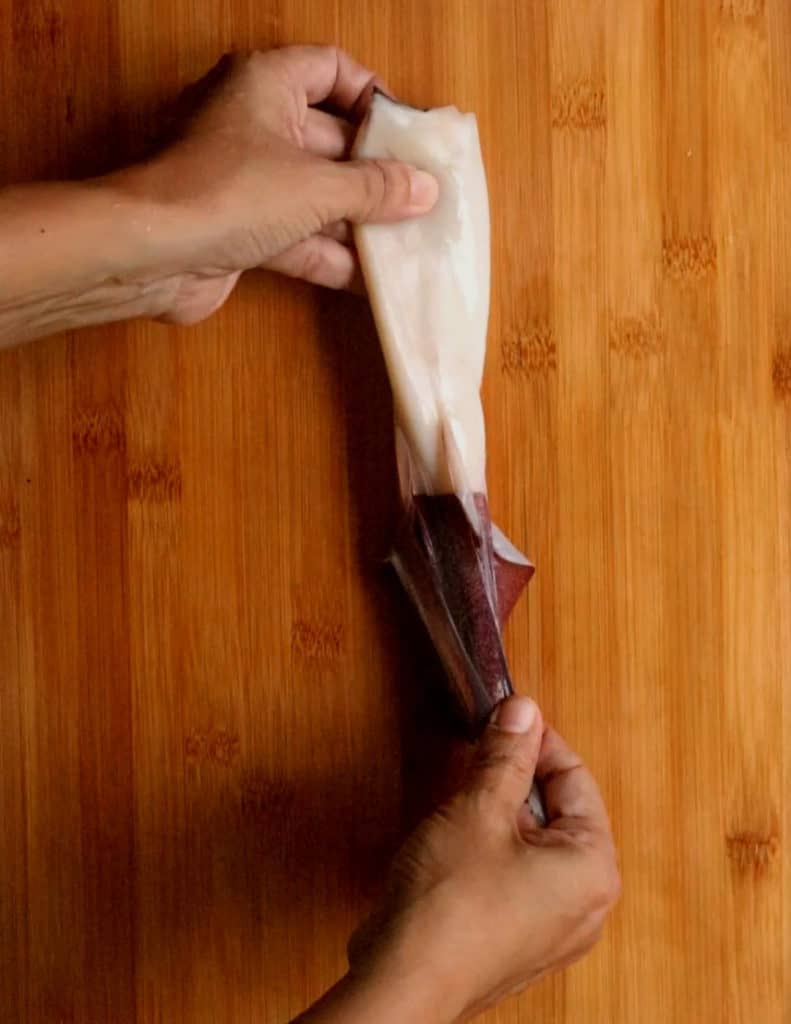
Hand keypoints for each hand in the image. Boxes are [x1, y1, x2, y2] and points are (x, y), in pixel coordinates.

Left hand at [123, 45, 438, 322]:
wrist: (148, 255)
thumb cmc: (227, 193)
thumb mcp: (316, 187)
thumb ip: (375, 188)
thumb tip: (424, 190)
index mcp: (266, 83)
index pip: (331, 69)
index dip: (373, 97)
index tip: (408, 135)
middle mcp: (253, 123)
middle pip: (330, 140)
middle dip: (375, 173)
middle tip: (422, 199)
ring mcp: (244, 180)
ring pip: (314, 194)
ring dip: (357, 221)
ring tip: (407, 244)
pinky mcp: (238, 229)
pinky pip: (295, 236)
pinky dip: (329, 255)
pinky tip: (370, 280)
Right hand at [314, 696, 618, 1022]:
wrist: (406, 981)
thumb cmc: (448, 905)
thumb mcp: (478, 808)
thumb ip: (505, 755)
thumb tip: (522, 712)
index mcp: (592, 868)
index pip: (576, 778)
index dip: (537, 741)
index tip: (507, 716)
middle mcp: (585, 904)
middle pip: (561, 812)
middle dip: (520, 777)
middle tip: (484, 750)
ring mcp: (554, 928)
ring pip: (538, 844)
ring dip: (504, 811)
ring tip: (468, 794)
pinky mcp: (520, 942)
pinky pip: (520, 876)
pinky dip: (497, 848)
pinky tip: (461, 839)